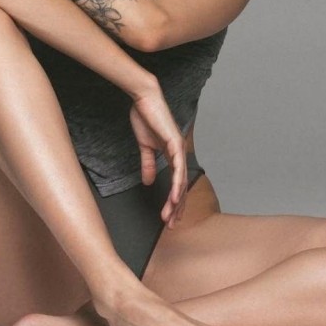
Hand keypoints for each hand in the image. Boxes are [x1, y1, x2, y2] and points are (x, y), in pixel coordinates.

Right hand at [129, 91, 186, 227]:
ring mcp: (180, 148)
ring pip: (181, 181)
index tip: (169, 217)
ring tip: (170, 217)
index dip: (174, 202)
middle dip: (177, 208)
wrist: (144, 99)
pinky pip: (178, 168)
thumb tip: (148, 182)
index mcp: (173, 154)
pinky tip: (174, 198)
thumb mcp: (145, 146)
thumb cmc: (145, 118)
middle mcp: (180, 153)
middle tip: (171, 225)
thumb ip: (148, 163)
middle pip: (181, 187)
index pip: (176, 183)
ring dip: (176, 201)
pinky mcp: (176, 143)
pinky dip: (177, 184)